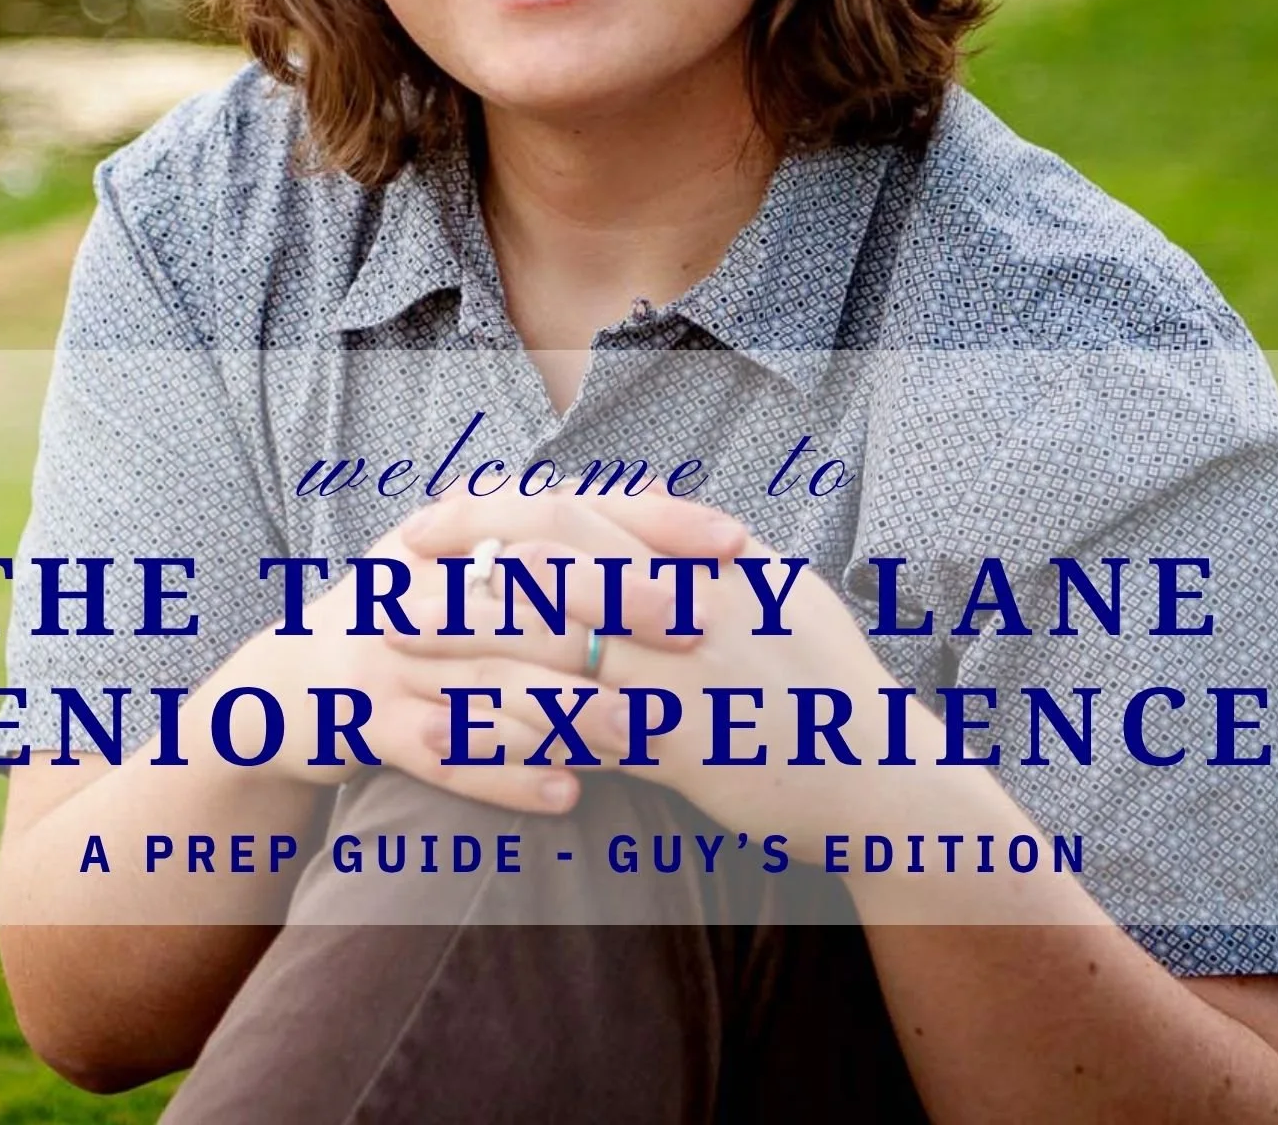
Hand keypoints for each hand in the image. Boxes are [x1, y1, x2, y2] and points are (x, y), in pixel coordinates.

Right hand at [222, 480, 747, 818]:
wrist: (291, 686)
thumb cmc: (414, 617)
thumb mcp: (472, 558)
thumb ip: (559, 532)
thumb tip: (665, 492)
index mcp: (461, 533)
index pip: (569, 510)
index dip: (652, 523)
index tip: (734, 542)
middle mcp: (425, 580)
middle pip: (537, 589)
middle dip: (622, 610)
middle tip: (700, 633)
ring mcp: (393, 653)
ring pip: (495, 677)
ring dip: (571, 706)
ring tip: (641, 729)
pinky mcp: (365, 720)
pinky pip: (442, 752)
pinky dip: (505, 775)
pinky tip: (568, 794)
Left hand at [397, 489, 912, 847]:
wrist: (884, 779)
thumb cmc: (829, 684)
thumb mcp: (779, 591)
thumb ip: (706, 549)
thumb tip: (646, 499)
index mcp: (707, 560)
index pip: (583, 514)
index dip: (498, 511)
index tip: (439, 516)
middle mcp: (691, 606)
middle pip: (552, 566)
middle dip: (464, 563)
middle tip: (393, 572)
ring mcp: (685, 676)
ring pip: (552, 643)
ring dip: (467, 640)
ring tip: (399, 646)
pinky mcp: (682, 751)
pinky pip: (578, 732)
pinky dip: (512, 726)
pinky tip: (455, 731)